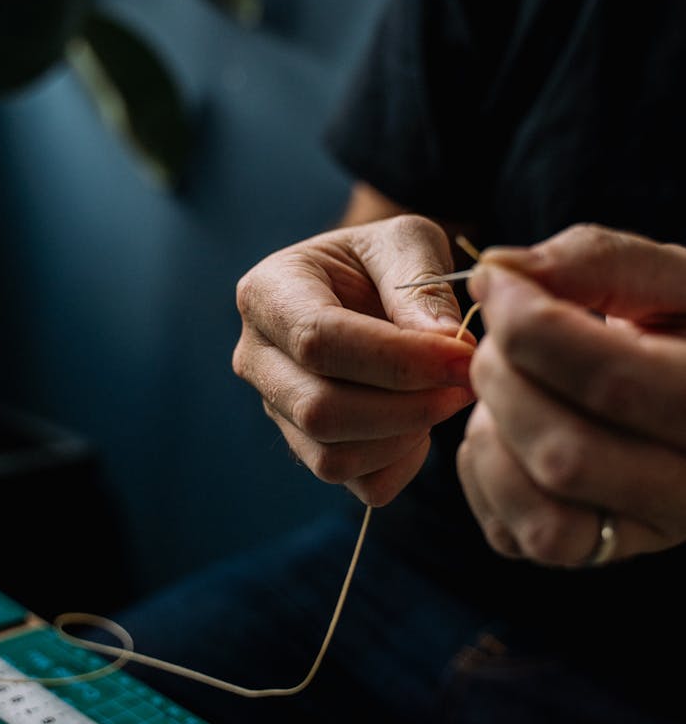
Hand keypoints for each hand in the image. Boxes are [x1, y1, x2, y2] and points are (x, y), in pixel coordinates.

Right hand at [233, 215, 475, 505]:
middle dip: (407, 405)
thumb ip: (421, 283)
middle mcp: (257, 358)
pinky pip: (356, 481)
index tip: (463, 354)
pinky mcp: (307, 447)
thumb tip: (444, 341)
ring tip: (446, 394)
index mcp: (267, 293)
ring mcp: (277, 409)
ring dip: (406, 436)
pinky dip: (403, 462)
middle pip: (320, 410)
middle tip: (467, 381)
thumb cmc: (382, 259)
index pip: (318, 340)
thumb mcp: (404, 241)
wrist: (366, 286)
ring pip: (333, 457)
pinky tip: (424, 421)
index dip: (396, 358)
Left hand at [457, 223, 685, 566]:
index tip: (493, 281)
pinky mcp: (594, 550)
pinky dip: (484, 473)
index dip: (529, 324)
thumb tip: (496, 271)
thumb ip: (595, 261)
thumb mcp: (667, 276)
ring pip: (541, 519)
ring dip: (492, 436)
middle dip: (504, 381)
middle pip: (567, 457)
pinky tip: (504, 425)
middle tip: (498, 337)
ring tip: (507, 383)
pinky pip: (513, 538)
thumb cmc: (683, 323)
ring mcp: (646, 534)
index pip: (612, 382)